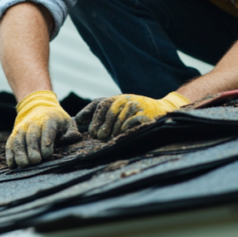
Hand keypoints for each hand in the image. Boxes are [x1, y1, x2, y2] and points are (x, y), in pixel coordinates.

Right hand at [6, 90, 80, 167]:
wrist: (39, 108)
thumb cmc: (57, 121)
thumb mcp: (67, 123)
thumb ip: (71, 133)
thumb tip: (71, 139)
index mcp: (49, 119)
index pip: (47, 131)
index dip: (46, 143)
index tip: (47, 155)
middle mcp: (33, 123)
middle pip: (31, 136)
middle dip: (32, 149)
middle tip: (36, 161)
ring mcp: (22, 128)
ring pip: (18, 140)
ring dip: (20, 153)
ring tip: (24, 165)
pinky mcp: (14, 134)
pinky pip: (10, 144)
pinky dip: (9, 154)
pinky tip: (12, 165)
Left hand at [75, 92, 189, 140]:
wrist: (161, 109)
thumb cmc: (135, 111)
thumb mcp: (117, 107)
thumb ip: (98, 112)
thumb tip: (76, 120)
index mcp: (117, 98)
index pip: (100, 105)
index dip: (93, 117)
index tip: (91, 131)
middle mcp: (125, 99)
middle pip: (109, 112)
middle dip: (102, 126)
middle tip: (99, 137)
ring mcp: (136, 106)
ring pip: (119, 120)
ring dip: (113, 131)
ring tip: (111, 138)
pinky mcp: (145, 115)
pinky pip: (130, 123)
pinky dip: (125, 130)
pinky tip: (124, 134)